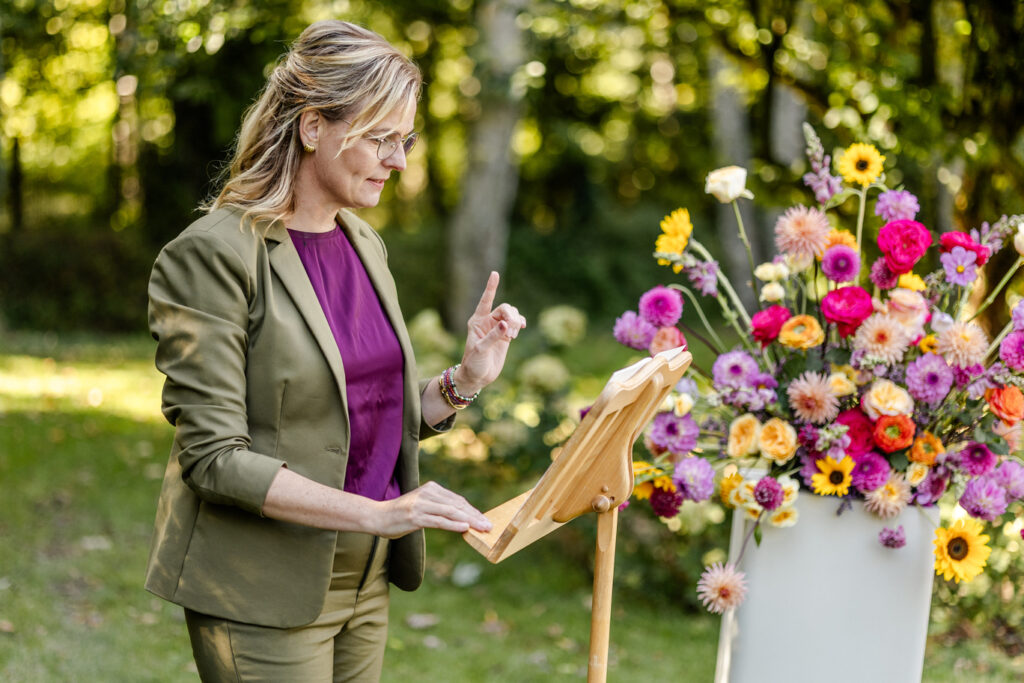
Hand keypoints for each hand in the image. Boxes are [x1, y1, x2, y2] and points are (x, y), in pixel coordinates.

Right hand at [375, 481, 491, 537]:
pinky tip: (464, 528)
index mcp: (431, 488)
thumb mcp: (422, 506)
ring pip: (451, 512)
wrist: (377, 517)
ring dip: (469, 521)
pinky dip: (453, 525)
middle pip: (457, 505)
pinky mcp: (415, 516)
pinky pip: (438, 521)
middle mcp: (428, 493)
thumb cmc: (402, 514)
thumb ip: (439, 508)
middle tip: (489, 525)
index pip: (457, 500)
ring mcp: (421, 504)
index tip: (485, 520)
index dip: (473, 511)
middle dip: (475, 516)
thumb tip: (462, 519)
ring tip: (481, 528)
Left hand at [455, 271, 526, 394]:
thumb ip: (493, 336)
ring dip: (516, 321)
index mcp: (477, 321)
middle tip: (510, 332)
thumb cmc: (474, 363)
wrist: (477, 377)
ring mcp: (497, 328)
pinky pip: (516, 323)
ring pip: (512, 314)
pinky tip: (521, 327)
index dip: (491, 287)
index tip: (495, 273)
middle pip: (505, 308)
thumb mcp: (481, 349)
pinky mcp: (506, 336)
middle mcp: (487, 321)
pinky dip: (520, 323)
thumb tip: (505, 324)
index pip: (485, 300)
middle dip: (510, 316)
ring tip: (513, 335)